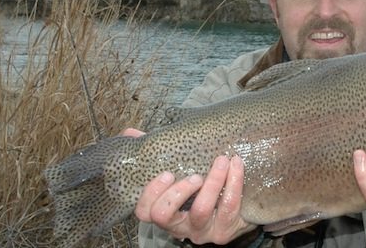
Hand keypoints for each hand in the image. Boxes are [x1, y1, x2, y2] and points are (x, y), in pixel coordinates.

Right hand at [120, 128, 255, 243]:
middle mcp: (178, 227)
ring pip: (201, 211)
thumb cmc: (200, 189)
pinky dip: (234, 182)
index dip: (151, 193)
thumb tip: (130, 133)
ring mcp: (200, 231)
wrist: (236, 211)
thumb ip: (154, 155)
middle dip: (178, 191)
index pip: (144, 211)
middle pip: (164, 215)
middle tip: (195, 174)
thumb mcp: (178, 173)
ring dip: (212, 182)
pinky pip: (229, 206)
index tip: (167, 172)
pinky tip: (236, 164)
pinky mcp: (223, 231)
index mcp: (164, 212)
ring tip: (221, 161)